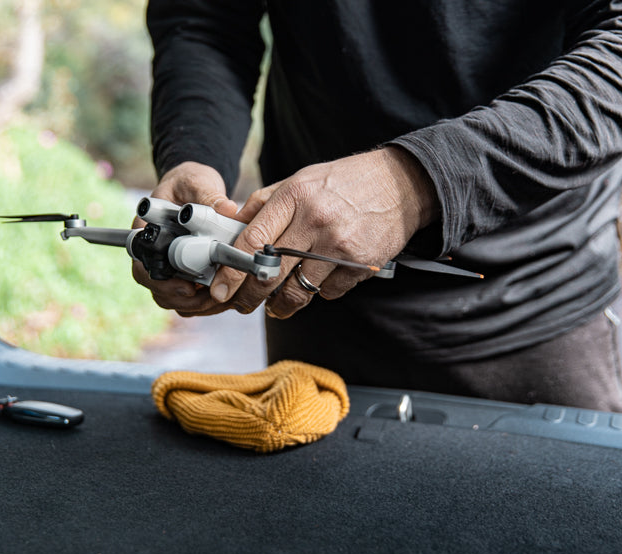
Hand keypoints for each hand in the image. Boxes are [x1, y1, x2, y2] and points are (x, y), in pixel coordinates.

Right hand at [131, 161, 240, 316]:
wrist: (194, 189)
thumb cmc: (190, 184)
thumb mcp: (198, 183)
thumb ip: (209, 196)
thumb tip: (228, 209)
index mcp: (146, 229)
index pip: (142, 263)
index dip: (162, 280)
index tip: (188, 285)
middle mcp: (151, 251)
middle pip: (155, 287)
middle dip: (181, 297)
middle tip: (207, 296)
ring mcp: (165, 265)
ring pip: (169, 297)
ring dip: (193, 304)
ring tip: (217, 298)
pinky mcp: (181, 274)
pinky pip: (184, 298)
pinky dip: (201, 303)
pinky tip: (220, 297)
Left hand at [209, 147, 437, 318]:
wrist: (401, 185)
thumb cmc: (344, 183)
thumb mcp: (300, 180)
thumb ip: (265, 203)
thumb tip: (232, 228)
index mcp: (295, 196)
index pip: (253, 241)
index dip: (232, 270)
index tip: (220, 289)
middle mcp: (316, 221)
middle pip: (271, 273)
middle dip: (250, 297)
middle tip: (241, 305)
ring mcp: (340, 246)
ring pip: (299, 291)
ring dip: (282, 304)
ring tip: (275, 305)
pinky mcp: (360, 265)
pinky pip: (328, 292)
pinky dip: (319, 292)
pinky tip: (318, 280)